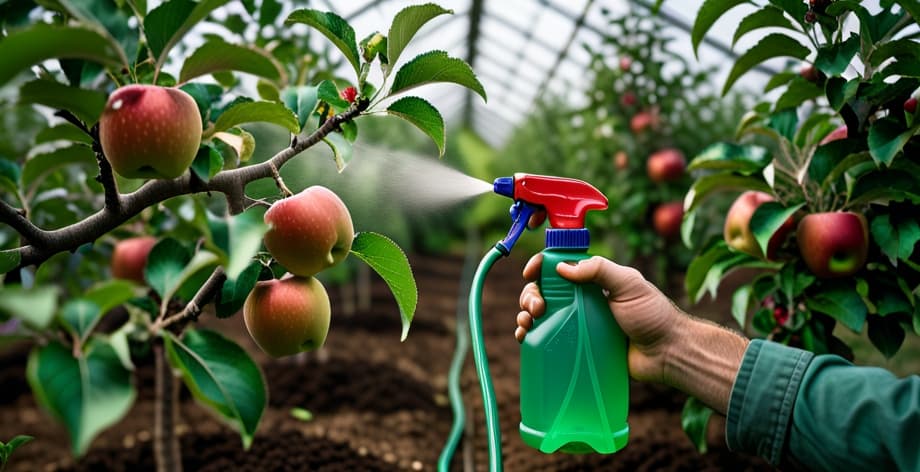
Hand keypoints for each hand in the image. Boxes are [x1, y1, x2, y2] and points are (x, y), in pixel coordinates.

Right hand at [515, 254, 687, 383]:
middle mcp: (581, 301)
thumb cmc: (653, 315)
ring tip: (527, 323)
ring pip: (541, 315)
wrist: (667, 353)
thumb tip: (562, 267)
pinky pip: (548, 339)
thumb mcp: (629, 283)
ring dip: (525, 314)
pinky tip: (524, 338)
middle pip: (544, 291)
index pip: (559, 267)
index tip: (531, 273)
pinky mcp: (577, 348)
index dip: (541, 267)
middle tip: (537, 307)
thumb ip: (599, 270)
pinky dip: (530, 336)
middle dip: (531, 295)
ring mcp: (578, 325)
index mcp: (593, 282)